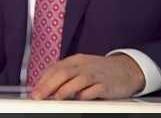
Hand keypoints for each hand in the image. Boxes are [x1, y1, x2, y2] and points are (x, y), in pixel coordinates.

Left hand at [30, 53, 144, 99]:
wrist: (127, 69)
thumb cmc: (101, 71)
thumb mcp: (82, 68)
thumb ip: (66, 75)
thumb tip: (45, 87)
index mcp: (76, 61)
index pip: (55, 68)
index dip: (43, 80)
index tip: (34, 91)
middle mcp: (84, 66)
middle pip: (63, 73)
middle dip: (48, 85)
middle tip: (38, 96)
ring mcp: (96, 74)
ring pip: (77, 80)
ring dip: (64, 90)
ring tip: (55, 98)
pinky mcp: (106, 85)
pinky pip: (94, 90)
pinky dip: (85, 94)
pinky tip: (78, 99)